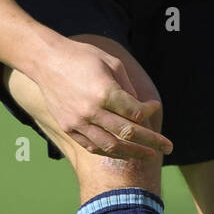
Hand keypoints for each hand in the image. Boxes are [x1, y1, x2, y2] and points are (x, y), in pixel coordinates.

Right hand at [31, 40, 173, 160]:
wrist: (46, 61)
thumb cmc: (83, 57)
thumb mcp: (112, 63)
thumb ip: (129, 88)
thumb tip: (141, 109)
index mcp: (105, 92)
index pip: (136, 112)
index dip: (149, 111)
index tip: (154, 106)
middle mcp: (91, 111)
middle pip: (128, 134)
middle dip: (152, 141)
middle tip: (168, 147)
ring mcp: (78, 122)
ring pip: (110, 146)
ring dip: (132, 153)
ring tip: (148, 155)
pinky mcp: (67, 127)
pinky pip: (92, 146)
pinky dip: (109, 151)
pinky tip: (123, 152)